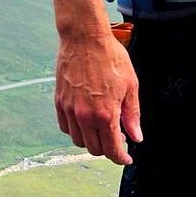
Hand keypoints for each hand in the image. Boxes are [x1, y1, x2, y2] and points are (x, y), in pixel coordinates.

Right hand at [54, 29, 141, 165]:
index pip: (112, 149)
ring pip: (78, 140)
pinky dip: (76, 130)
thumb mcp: (131, 85)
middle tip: (118, 138)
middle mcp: (85, 116)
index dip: (121, 158)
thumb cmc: (110, 57)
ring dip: (91, 140)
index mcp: (105, 114)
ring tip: (102, 128)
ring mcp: (70, 109)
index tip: (126, 158)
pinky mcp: (60, 101)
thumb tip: (136, 136)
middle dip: (108, 149)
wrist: (84, 38)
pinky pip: (65, 127)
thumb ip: (132, 115)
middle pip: (94, 148)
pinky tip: (86, 121)